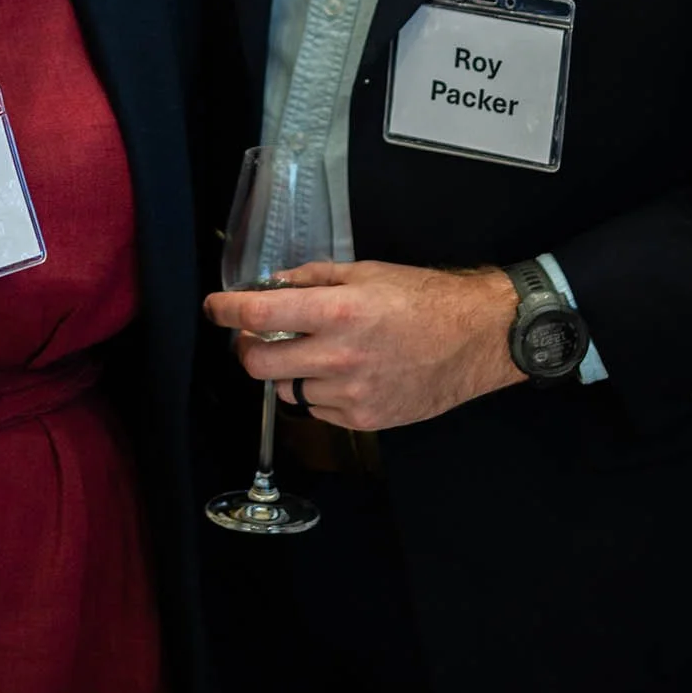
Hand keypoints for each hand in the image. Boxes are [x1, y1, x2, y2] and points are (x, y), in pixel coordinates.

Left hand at [204, 260, 524, 430]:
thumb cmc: (425, 298)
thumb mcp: (366, 272)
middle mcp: (338, 356)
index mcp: (337, 311)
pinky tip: (343, 372)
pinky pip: (318, 409)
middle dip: (248, 347)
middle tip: (258, 335)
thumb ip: (313, 279)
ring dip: (286, 370)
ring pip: (286, 390)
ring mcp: (350, 393)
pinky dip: (318, 391)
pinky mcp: (363, 419)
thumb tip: (273, 285)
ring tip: (312, 352)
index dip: (225, 310)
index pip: (258, 313)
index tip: (215, 308)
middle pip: (257, 363)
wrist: (476, 338)